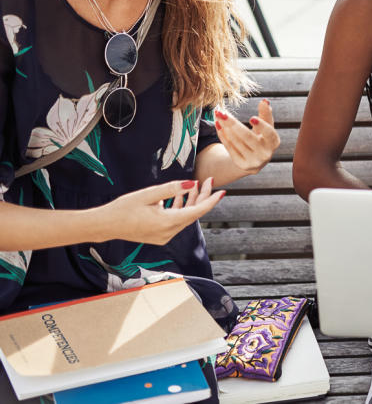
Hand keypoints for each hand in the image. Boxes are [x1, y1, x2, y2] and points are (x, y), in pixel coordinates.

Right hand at [98, 179, 224, 244]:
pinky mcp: (159, 236)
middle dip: (202, 197)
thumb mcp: (148, 194)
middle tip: (207, 180)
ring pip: (185, 217)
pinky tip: (180, 196)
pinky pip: (176, 222)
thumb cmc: (123, 208)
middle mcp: (169, 232)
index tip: (222, 191)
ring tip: (193, 185)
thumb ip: (171, 188)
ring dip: (190, 202)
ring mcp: (164, 236)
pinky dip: (180, 209)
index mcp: (167, 222)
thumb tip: (192, 183)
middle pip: (193, 214)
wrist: (105, 225)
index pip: (197, 211)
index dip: (211, 200)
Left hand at [214, 99, 278, 175]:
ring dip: (225, 127)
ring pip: (236, 142)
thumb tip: (264, 101)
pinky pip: (229, 148)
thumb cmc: (262, 138)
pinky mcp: (242, 164)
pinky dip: (223, 136)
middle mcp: (265, 154)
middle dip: (233, 123)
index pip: (269, 133)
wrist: (255, 159)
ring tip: (217, 116)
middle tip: (221, 112)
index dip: (261, 126)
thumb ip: (265, 114)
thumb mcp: (266, 127)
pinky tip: (218, 125)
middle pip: (247, 137)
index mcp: (274, 142)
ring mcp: (253, 161)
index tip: (251, 118)